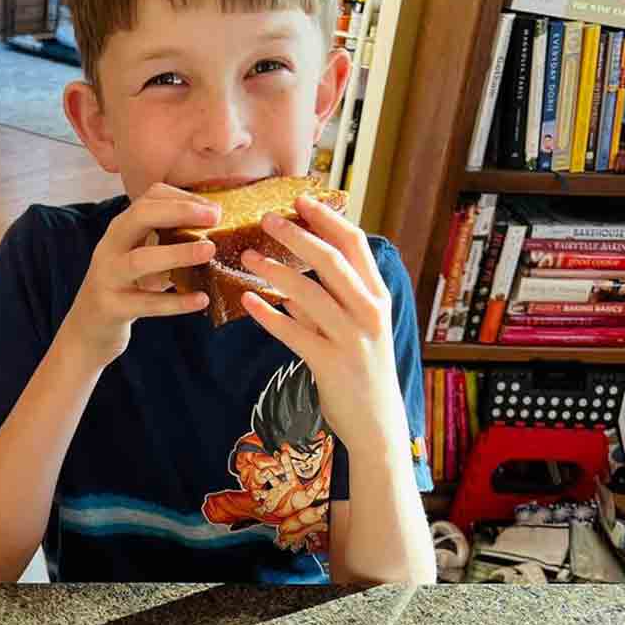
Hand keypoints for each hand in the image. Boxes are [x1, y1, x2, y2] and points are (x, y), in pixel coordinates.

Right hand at [57, 183, 218, 369]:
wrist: (87, 330)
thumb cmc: (125, 289)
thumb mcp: (142, 258)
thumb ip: (167, 242)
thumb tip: (214, 230)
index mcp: (121, 229)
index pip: (149, 198)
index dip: (183, 199)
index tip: (214, 209)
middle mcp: (110, 247)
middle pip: (140, 216)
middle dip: (179, 212)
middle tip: (215, 217)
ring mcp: (107, 277)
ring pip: (141, 260)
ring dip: (177, 253)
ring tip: (209, 251)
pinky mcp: (111, 308)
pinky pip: (145, 303)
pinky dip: (175, 302)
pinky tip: (201, 300)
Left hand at [237, 194, 408, 457]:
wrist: (376, 424)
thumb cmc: (362, 372)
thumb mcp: (355, 331)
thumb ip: (327, 304)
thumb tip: (289, 284)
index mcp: (377, 297)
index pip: (355, 245)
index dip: (328, 219)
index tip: (302, 200)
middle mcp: (369, 313)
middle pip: (331, 261)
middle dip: (297, 235)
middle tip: (266, 218)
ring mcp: (352, 339)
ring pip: (309, 294)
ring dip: (275, 271)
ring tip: (247, 257)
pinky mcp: (330, 364)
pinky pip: (293, 333)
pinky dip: (268, 315)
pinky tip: (247, 300)